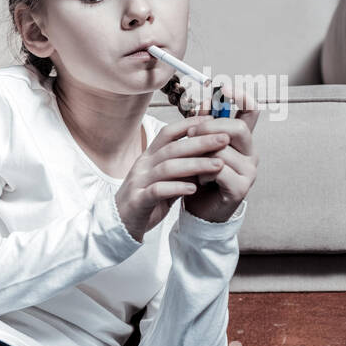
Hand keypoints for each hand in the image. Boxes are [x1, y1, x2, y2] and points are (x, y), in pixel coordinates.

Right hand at [115, 114, 239, 242]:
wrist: (120, 224)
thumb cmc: (146, 199)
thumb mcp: (166, 179)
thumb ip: (183, 168)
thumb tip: (210, 154)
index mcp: (148, 157)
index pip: (168, 133)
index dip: (189, 125)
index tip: (212, 121)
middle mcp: (142, 166)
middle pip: (172, 148)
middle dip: (200, 142)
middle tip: (224, 139)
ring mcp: (138, 182)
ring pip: (167, 167)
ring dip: (195, 164)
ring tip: (219, 165)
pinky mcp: (138, 201)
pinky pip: (157, 191)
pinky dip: (176, 187)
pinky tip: (194, 188)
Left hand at [178, 80, 260, 223]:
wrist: (200, 210)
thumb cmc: (199, 177)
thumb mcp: (198, 148)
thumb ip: (202, 125)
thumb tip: (200, 99)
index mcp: (242, 139)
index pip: (251, 110)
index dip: (241, 96)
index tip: (223, 87)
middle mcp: (251, 152)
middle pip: (237, 127)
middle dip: (210, 127)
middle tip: (191, 133)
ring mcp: (249, 170)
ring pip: (223, 149)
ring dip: (201, 155)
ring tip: (192, 165)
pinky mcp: (241, 187)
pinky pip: (218, 170)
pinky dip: (202, 173)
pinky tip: (198, 180)